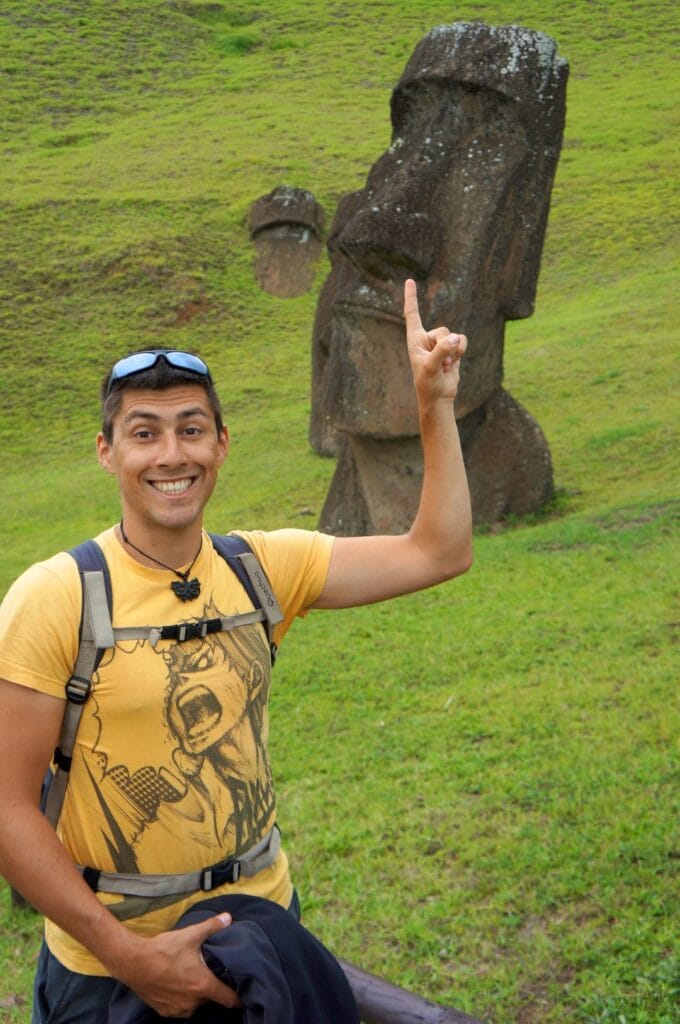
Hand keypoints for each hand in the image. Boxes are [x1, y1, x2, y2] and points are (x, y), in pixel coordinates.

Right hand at [108, 913, 240, 1018]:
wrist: (134, 962)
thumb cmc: (163, 950)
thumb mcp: (190, 935)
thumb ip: (211, 926)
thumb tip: (228, 917)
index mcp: (202, 985)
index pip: (228, 999)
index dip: (237, 998)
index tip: (243, 995)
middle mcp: (192, 1002)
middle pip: (210, 998)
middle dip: (211, 987)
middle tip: (208, 973)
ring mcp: (178, 1009)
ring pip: (195, 1004)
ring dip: (195, 993)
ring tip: (189, 976)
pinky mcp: (165, 1011)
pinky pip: (180, 1008)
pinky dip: (181, 999)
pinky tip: (176, 983)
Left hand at [403, 278, 466, 403]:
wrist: (439, 398)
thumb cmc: (429, 384)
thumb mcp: (431, 368)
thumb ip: (441, 351)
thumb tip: (455, 338)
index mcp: (414, 340)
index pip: (412, 314)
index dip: (411, 298)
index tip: (409, 280)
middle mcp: (426, 339)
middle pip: (442, 330)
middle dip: (445, 347)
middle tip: (439, 365)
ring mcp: (440, 344)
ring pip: (454, 336)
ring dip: (453, 352)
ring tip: (445, 366)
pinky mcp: (452, 349)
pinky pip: (462, 340)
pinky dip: (462, 351)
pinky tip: (453, 364)